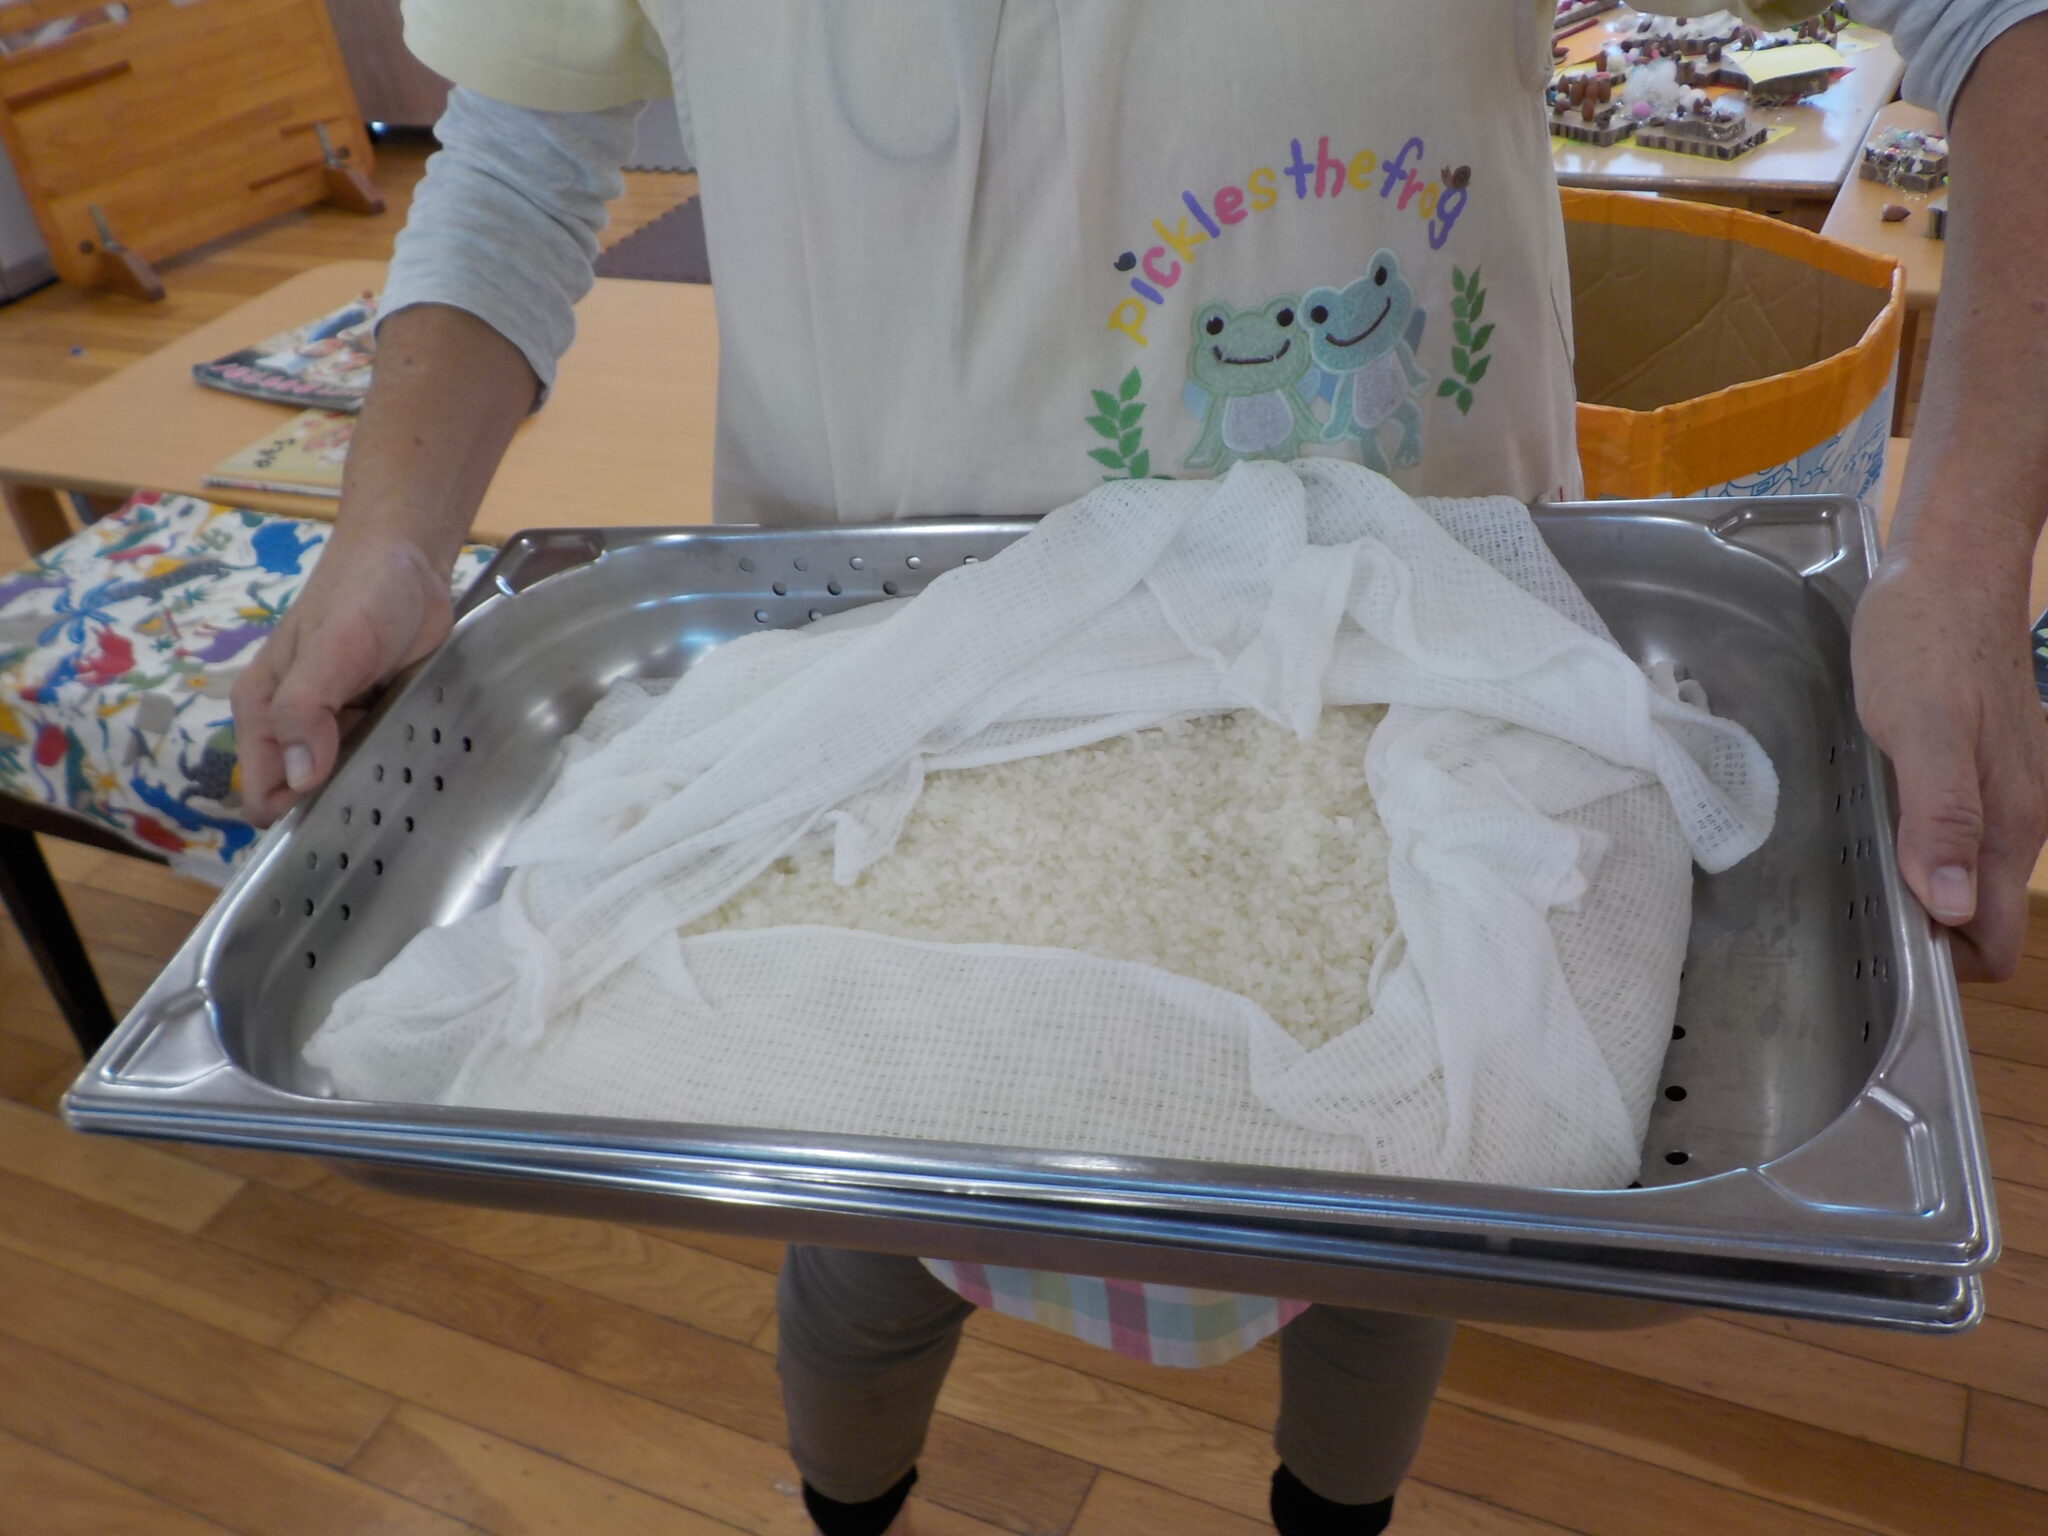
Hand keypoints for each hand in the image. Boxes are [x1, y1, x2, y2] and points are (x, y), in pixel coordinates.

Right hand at [231, 535, 453, 825]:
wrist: (407, 560)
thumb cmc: (359, 595)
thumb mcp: (330, 648)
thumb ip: (305, 709)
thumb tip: (298, 780)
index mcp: (264, 711)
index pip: (261, 792)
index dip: (293, 814)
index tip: (339, 819)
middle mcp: (294, 725)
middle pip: (306, 794)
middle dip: (340, 802)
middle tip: (385, 795)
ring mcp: (337, 724)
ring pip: (346, 780)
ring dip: (373, 782)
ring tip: (409, 776)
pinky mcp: (375, 717)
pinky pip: (380, 757)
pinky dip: (396, 760)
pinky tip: (421, 757)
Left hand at [1851, 551, 2047, 980]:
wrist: (1947, 568)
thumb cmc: (1925, 641)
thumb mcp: (1919, 728)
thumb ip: (1941, 817)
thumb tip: (1955, 907)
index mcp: (2007, 822)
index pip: (1994, 938)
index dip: (1945, 964)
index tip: (1883, 953)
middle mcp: (2016, 816)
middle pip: (1983, 916)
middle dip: (1932, 936)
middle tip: (1858, 916)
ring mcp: (2003, 790)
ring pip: (1971, 876)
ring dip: (1925, 892)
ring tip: (1862, 877)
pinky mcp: (1982, 764)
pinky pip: (1960, 833)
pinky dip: (1925, 849)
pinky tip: (1880, 829)